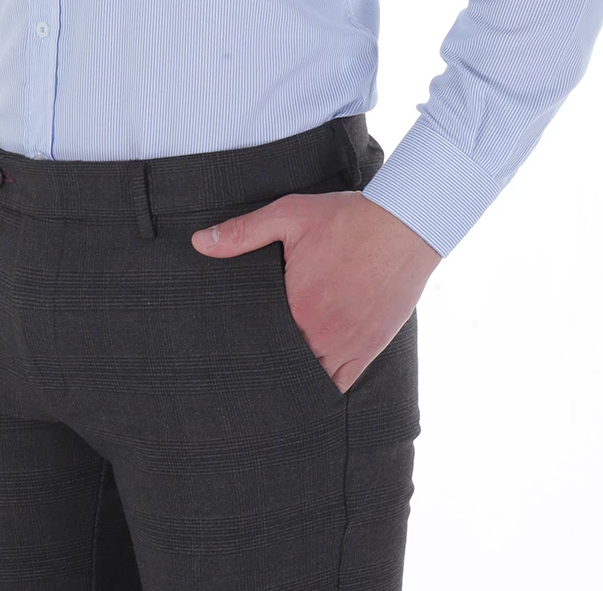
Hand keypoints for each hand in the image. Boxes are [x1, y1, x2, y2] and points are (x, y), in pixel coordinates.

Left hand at [191, 189, 440, 393]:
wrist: (403, 224)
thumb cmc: (345, 218)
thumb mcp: (288, 215)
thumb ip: (242, 232)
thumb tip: (198, 243)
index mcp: (296, 306)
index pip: (259, 341)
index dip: (244, 348)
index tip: (227, 354)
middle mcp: (321, 333)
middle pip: (284, 365)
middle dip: (266, 368)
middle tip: (242, 376)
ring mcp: (348, 345)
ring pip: (311, 379)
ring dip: (292, 379)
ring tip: (270, 385)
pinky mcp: (369, 347)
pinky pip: (341, 383)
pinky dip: (323, 386)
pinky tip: (308, 387)